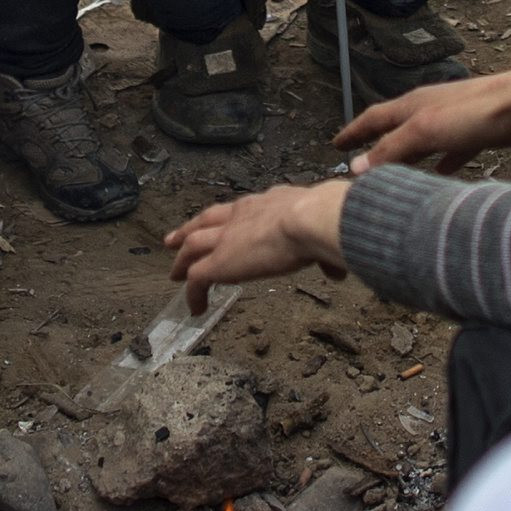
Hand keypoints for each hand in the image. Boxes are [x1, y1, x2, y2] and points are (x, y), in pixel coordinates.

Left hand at [161, 179, 350, 305]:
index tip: (222, 224)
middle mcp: (240, 215)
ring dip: (181, 259)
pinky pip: (197, 279)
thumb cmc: (322, 219)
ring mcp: (226, 239)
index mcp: (266, 204)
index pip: (239, 210)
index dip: (228, 218)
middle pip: (205, 220)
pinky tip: (194, 307)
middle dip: (189, 230)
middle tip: (173, 240)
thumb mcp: (323, 228)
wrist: (308, 219)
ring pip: (192, 246)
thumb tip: (337, 271)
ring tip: (174, 273)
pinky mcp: (218, 262)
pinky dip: (193, 293)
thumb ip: (325, 253)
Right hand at [335, 61, 510, 173]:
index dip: (354, 131)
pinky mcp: (476, 134)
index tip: (335, 145)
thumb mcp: (426, 130)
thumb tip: (356, 167)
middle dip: (377, 145)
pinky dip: (441, 164)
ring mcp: (453, 121)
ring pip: (422, 142)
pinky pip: (451, 152)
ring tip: (394, 176)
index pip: (374, 117)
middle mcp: (430, 109)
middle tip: (358, 162)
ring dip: (407, 158)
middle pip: (396, 129)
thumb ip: (393, 148)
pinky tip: (440, 178)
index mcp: (413, 105)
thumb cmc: (475, 112)